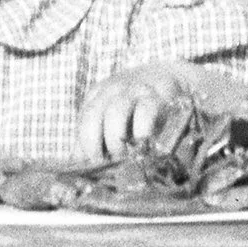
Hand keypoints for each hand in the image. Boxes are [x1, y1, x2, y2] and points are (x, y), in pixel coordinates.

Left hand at [77, 61, 200, 159]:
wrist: (171, 80)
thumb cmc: (137, 109)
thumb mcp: (112, 117)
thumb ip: (96, 138)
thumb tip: (77, 166)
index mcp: (97, 96)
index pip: (83, 120)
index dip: (84, 145)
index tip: (91, 164)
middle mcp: (112, 90)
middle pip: (92, 115)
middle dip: (94, 143)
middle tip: (103, 162)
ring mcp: (134, 90)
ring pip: (115, 113)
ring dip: (115, 140)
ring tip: (122, 156)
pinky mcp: (157, 96)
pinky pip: (145, 113)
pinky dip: (141, 133)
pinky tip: (143, 146)